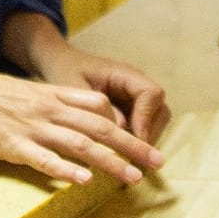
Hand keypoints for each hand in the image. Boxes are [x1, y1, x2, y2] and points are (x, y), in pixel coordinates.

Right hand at [0, 55, 165, 187]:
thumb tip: (84, 115)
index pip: (99, 107)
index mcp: (53, 95)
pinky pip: (44, 158)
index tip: (145, 142)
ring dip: (109, 161)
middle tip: (157, 163)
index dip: (125, 124)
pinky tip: (83, 180)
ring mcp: (32, 127)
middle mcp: (49, 109)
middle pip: (99, 127)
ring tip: (132, 177)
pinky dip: (66, 169)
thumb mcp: (29, 90)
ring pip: (79, 143)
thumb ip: (56, 101)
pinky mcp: (13, 145)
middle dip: (131, 146)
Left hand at [1, 11, 171, 145]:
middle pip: (160, 109)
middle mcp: (135, 84)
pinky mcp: (130, 107)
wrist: (58, 61)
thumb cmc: (64, 70)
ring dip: (145, 138)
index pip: (152, 93)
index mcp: (124, 73)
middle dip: (150, 133)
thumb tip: (120, 131)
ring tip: (127, 157)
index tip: (134, 139)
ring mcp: (135, 96)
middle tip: (133, 156)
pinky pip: (143, 125)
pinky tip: (120, 151)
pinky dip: (137, 139)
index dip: (147, 118)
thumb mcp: (73, 87)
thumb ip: (95, 108)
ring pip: (156, 120)